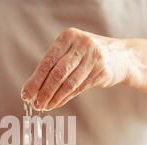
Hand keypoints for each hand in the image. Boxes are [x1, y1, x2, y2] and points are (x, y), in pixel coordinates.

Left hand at [21, 28, 139, 110]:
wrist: (121, 56)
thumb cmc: (87, 55)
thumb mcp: (71, 51)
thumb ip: (53, 65)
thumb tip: (31, 88)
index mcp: (68, 36)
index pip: (47, 62)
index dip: (35, 80)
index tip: (25, 93)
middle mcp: (81, 44)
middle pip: (57, 73)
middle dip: (43, 91)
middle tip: (34, 104)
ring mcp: (93, 57)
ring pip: (68, 83)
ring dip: (53, 98)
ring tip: (43, 106)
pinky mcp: (101, 71)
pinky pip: (78, 88)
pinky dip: (64, 98)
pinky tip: (56, 104)